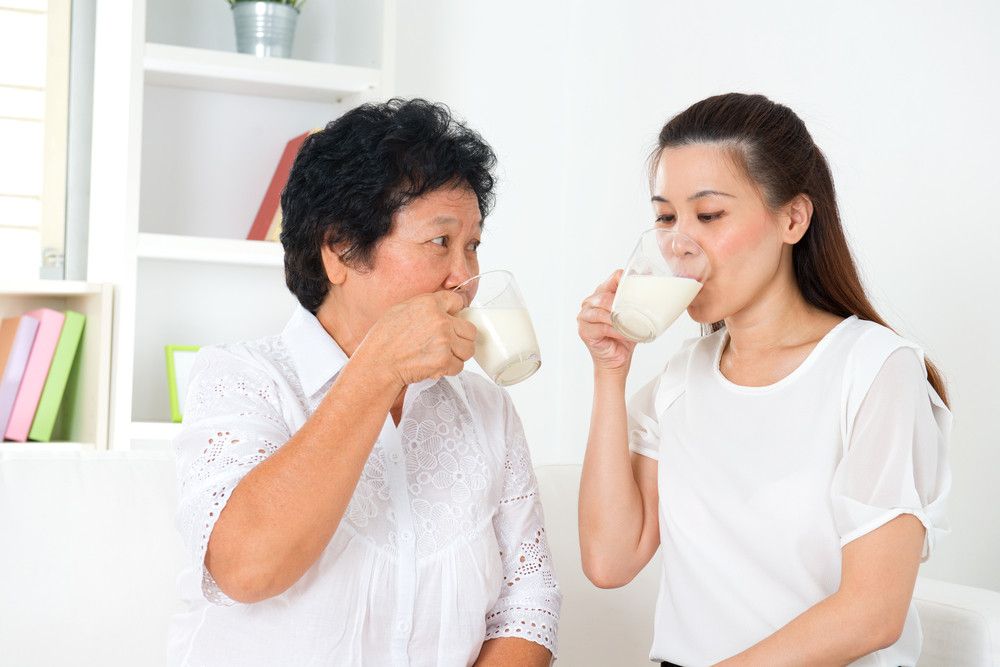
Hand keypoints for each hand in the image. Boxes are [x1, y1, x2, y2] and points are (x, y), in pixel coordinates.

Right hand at [361, 290, 476, 386]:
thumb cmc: (384, 339)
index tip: (452, 320)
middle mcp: (440, 320)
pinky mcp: (444, 360)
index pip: (458, 301)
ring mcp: (444, 341)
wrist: (378, 363)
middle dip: (461, 337)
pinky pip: (459, 365)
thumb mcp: (402, 309)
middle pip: (470, 329)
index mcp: (429, 303)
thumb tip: (444, 310)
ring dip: (457, 354)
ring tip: (442, 356)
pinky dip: (449, 369)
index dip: (455, 313)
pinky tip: (436, 366)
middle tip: (449, 344)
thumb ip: (427, 307)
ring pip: (468, 349)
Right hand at [577, 270, 636, 373]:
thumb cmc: (623, 337)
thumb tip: (657, 292)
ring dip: (618, 317)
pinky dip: (615, 330)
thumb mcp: (633, 317)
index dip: (624, 279)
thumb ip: (638, 303)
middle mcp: (590, 303)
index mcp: (601, 294)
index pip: (612, 279)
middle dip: (621, 302)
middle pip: (604, 295)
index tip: (639, 284)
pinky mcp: (585, 331)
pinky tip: (624, 334)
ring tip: (630, 323)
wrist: (616, 360)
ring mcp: (584, 317)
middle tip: (636, 310)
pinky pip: (602, 327)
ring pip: (601, 310)